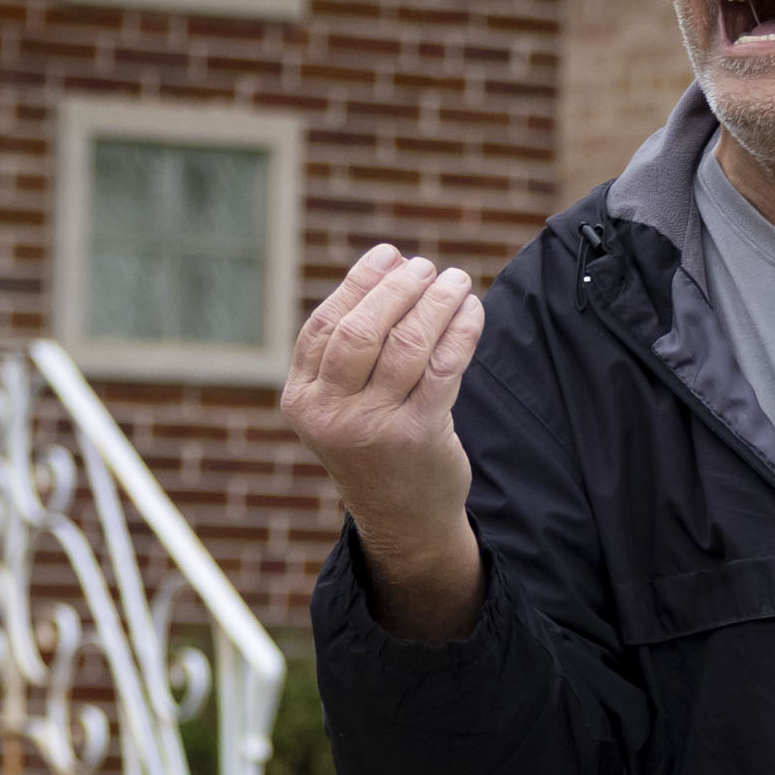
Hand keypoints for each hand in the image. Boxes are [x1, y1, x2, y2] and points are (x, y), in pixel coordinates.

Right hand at [282, 245, 486, 638]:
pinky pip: (444, 367)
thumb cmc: (374, 444)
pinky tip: (472, 310)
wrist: (403, 518)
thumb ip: (347, 350)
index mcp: (302, 399)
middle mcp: (330, 415)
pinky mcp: (419, 436)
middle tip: (427, 267)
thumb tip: (388, 268)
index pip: (326, 324)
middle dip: (398, 288)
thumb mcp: (340, 404)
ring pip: (407, 344)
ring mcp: (373, 428)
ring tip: (456, 281)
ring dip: (436, 302)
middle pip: (362, 329)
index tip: (390, 255)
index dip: (359, 282)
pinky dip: (461, 330)